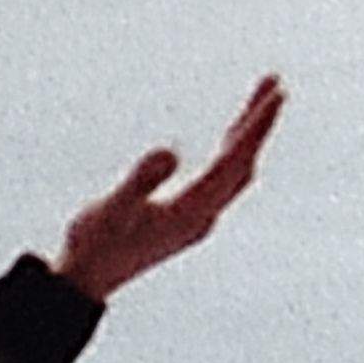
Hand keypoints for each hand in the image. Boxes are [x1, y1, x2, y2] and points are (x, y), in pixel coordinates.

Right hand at [53, 73, 281, 302]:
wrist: (86, 279)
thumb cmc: (95, 242)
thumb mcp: (111, 207)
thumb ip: (140, 180)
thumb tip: (170, 151)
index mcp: (191, 211)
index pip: (234, 162)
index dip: (256, 127)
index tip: (276, 95)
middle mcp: (203, 216)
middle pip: (243, 165)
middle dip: (259, 125)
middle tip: (274, 83)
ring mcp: (198, 220)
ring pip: (235, 173)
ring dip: (248, 139)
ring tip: (258, 103)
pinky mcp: (188, 220)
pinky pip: (223, 181)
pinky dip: (233, 154)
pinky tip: (229, 142)